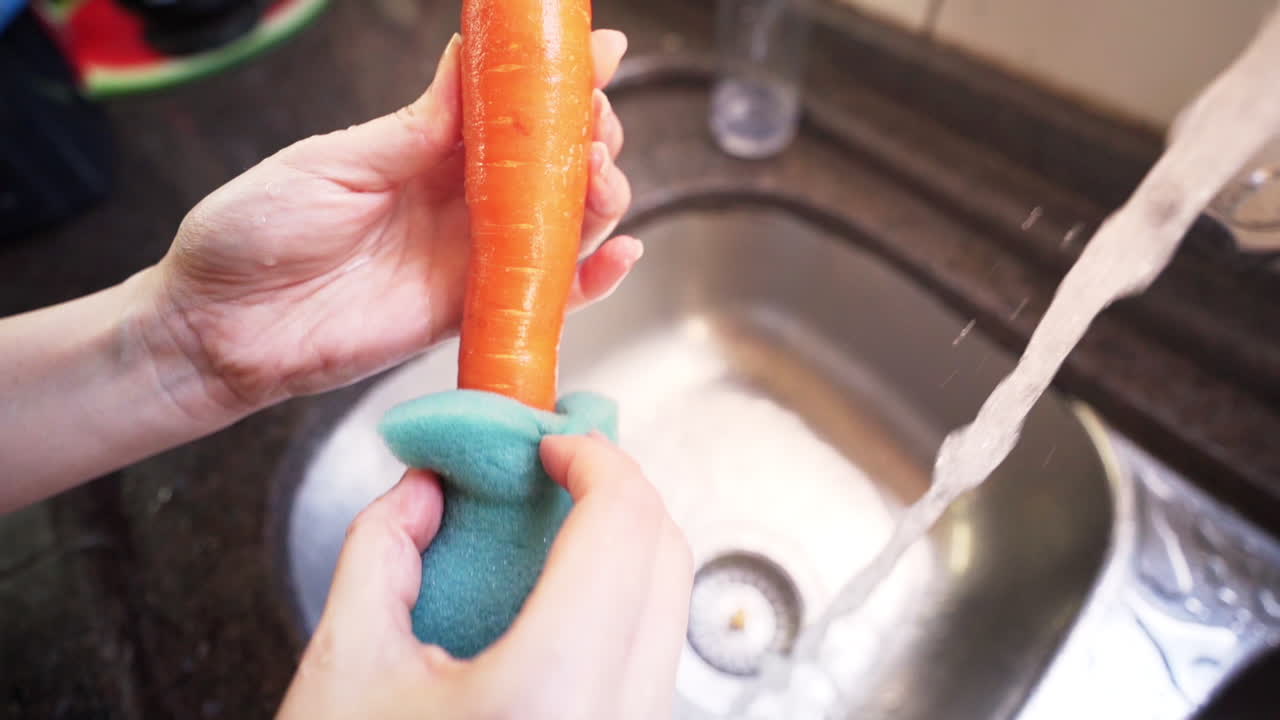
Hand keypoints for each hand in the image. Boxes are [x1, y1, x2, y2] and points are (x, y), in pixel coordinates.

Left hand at [148, 31, 636, 417]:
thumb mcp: (335, 162)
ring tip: (602, 176)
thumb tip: (470, 62)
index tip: (600, 53)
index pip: (510, 110)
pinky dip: (592, 280)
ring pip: (562, 224)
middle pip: (552, 165)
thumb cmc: (257, 231)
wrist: (219, 326)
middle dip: (590, 137)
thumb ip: (415, 128)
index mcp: (425, 149)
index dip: (559, 81)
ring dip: (599, 196)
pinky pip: (546, 296)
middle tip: (595, 127)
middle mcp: (458, 200)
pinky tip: (621, 252)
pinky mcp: (471, 313)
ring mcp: (470, 258)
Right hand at [277, 434, 692, 719]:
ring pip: (668, 608)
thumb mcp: (342, 669)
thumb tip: (427, 488)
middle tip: (556, 464)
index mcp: (548, 696)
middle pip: (666, 557)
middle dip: (615, 489)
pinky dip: (618, 601)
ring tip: (549, 524)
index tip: (554, 439)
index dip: (594, 457)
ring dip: (621, 545)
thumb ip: (381, 551)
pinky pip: (650, 655)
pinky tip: (556, 593)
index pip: (621, 528)